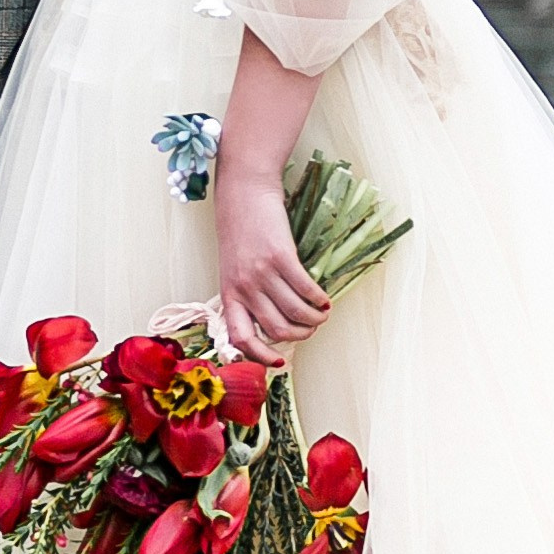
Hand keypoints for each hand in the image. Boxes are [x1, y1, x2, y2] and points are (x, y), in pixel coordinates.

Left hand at [213, 165, 331, 361]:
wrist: (244, 193)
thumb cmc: (240, 231)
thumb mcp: (234, 268)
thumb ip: (247, 294)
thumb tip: (273, 324)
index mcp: (229, 294)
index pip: (240, 338)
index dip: (261, 356)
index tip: (281, 361)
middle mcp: (244, 287)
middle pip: (278, 329)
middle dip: (300, 335)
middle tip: (311, 328)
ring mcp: (261, 272)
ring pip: (294, 312)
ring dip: (314, 319)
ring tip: (321, 314)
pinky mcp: (281, 256)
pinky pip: (306, 289)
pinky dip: (319, 299)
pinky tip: (324, 298)